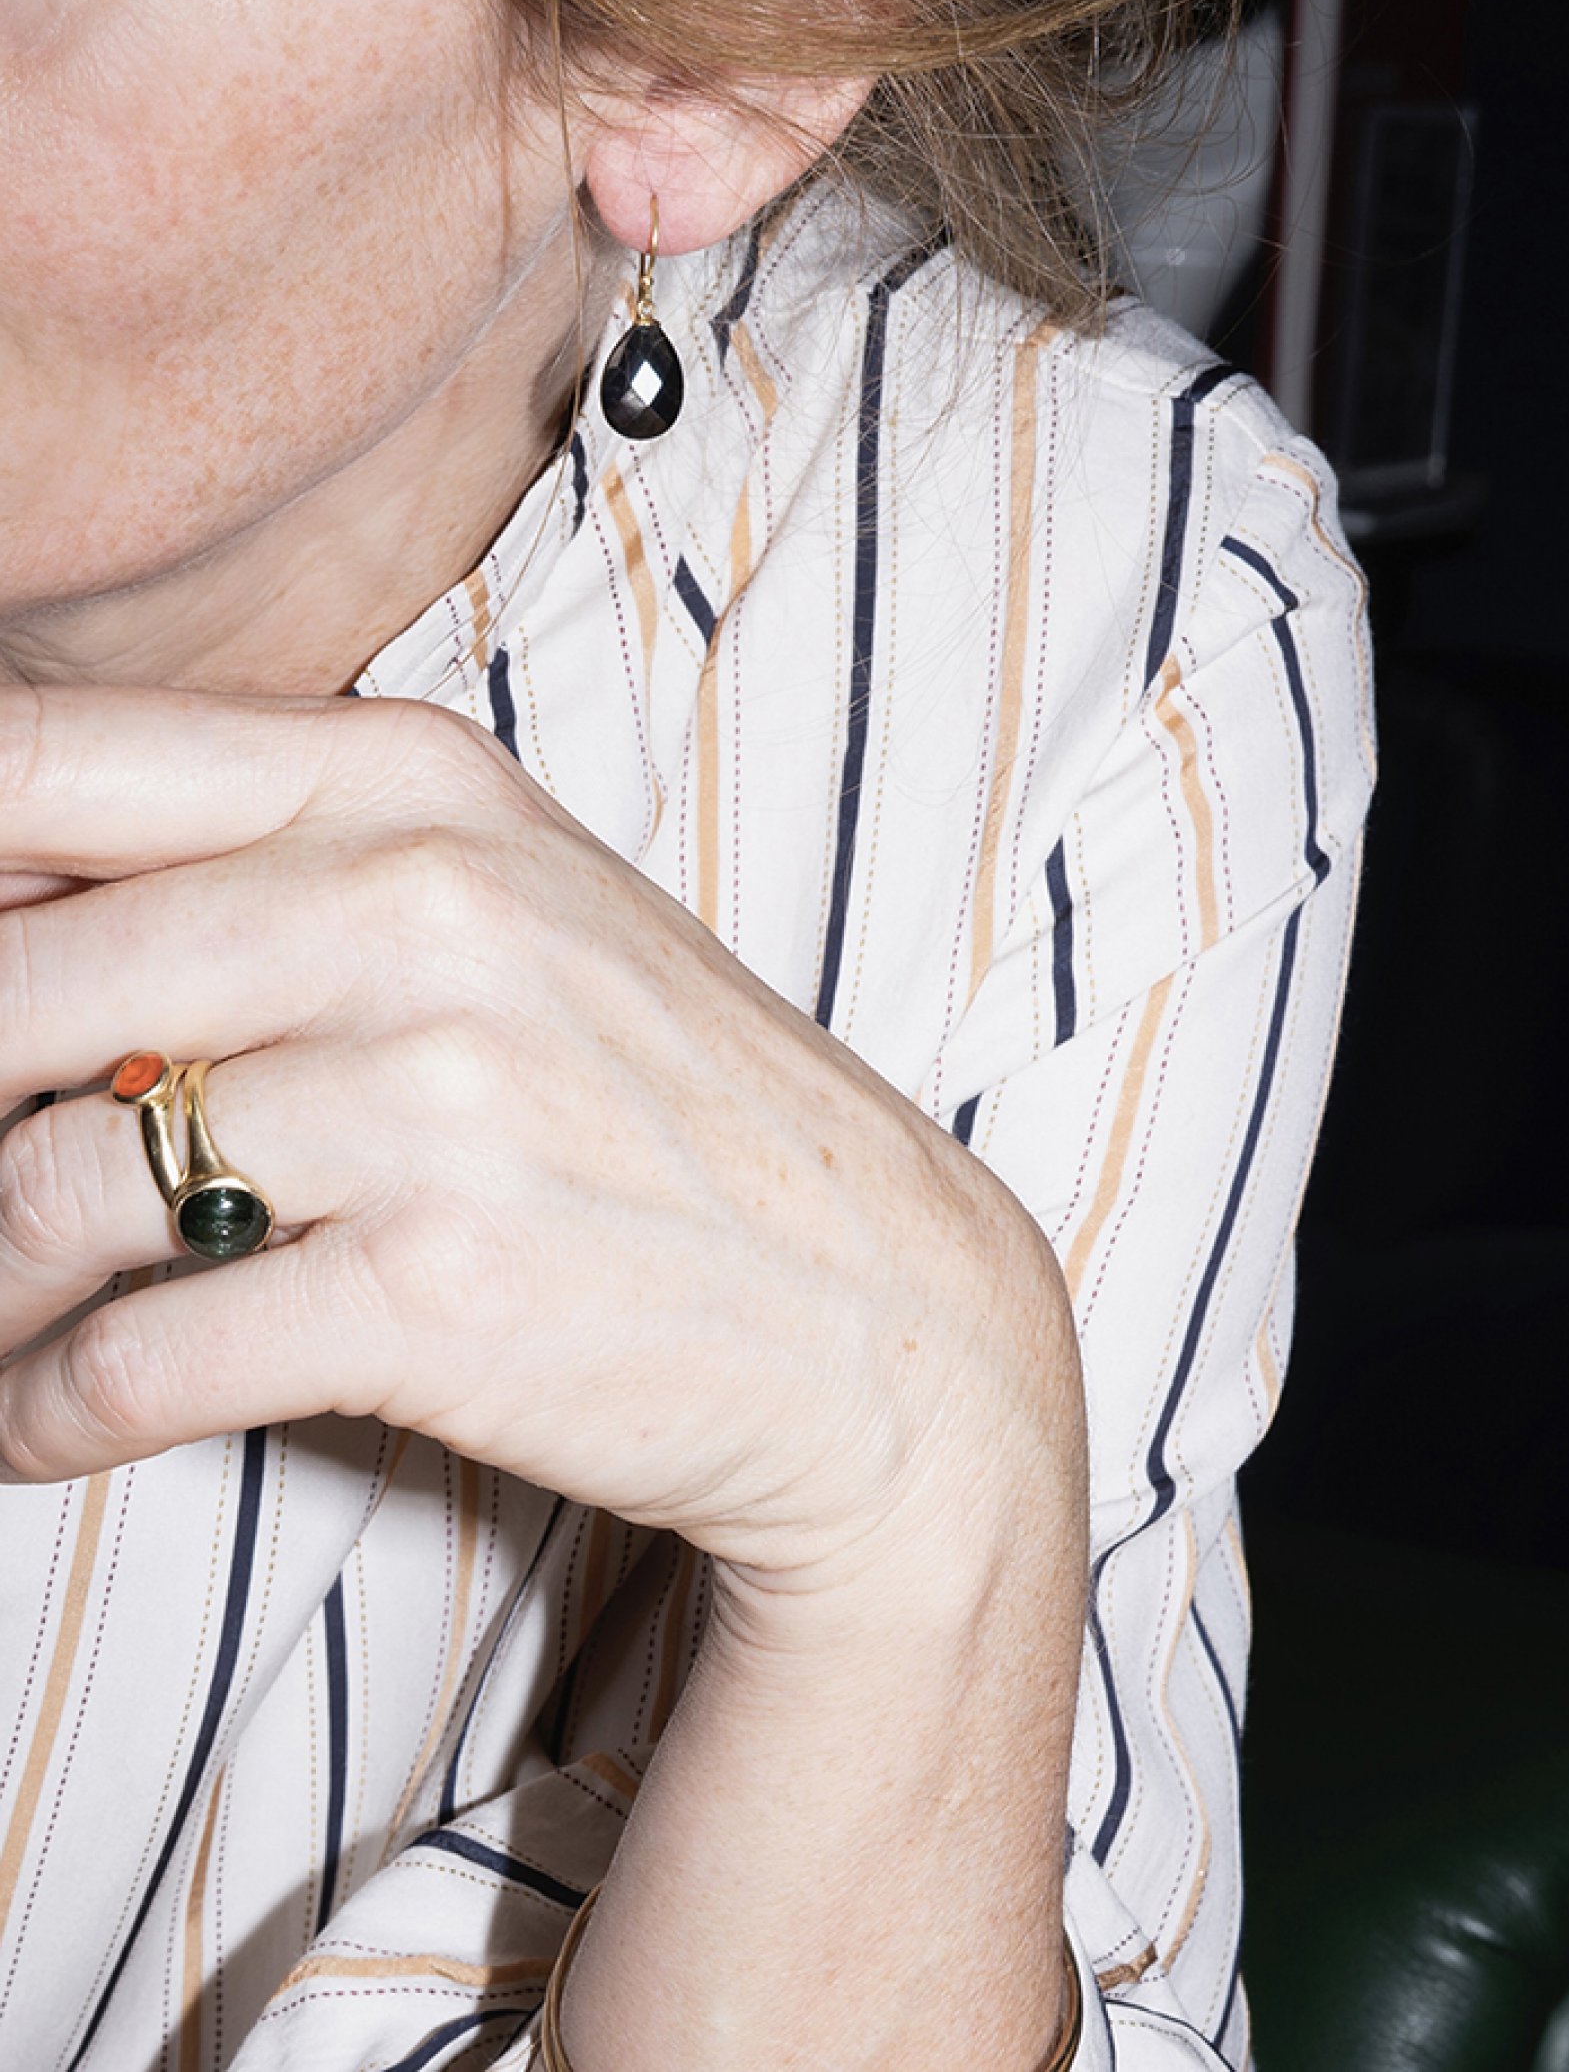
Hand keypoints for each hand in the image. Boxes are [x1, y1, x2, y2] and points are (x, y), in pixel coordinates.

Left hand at [0, 688, 1068, 1580]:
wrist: (867, 1304)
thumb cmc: (653, 1097)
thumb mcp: (495, 910)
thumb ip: (265, 873)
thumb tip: (2, 908)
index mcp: (410, 782)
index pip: (41, 766)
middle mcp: (419, 910)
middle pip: (13, 987)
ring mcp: (436, 1099)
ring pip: (45, 1190)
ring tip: (0, 1316)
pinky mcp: (438, 1291)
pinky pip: (133, 1361)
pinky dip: (49, 1409)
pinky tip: (47, 1416)